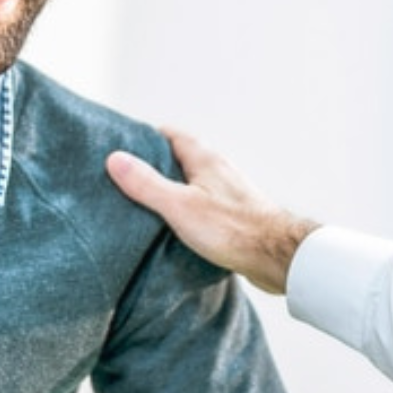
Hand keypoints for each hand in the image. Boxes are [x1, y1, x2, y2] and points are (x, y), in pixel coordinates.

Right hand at [105, 128, 318, 293]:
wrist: (277, 257)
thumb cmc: (232, 229)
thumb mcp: (179, 206)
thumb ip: (147, 184)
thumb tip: (115, 159)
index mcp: (206, 160)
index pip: (175, 136)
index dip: (150, 137)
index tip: (129, 142)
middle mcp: (221, 171)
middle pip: (186, 158)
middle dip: (161, 164)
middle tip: (134, 174)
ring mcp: (232, 194)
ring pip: (198, 183)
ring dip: (178, 188)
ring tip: (153, 202)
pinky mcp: (239, 216)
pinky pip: (209, 205)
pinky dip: (193, 209)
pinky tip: (184, 226)